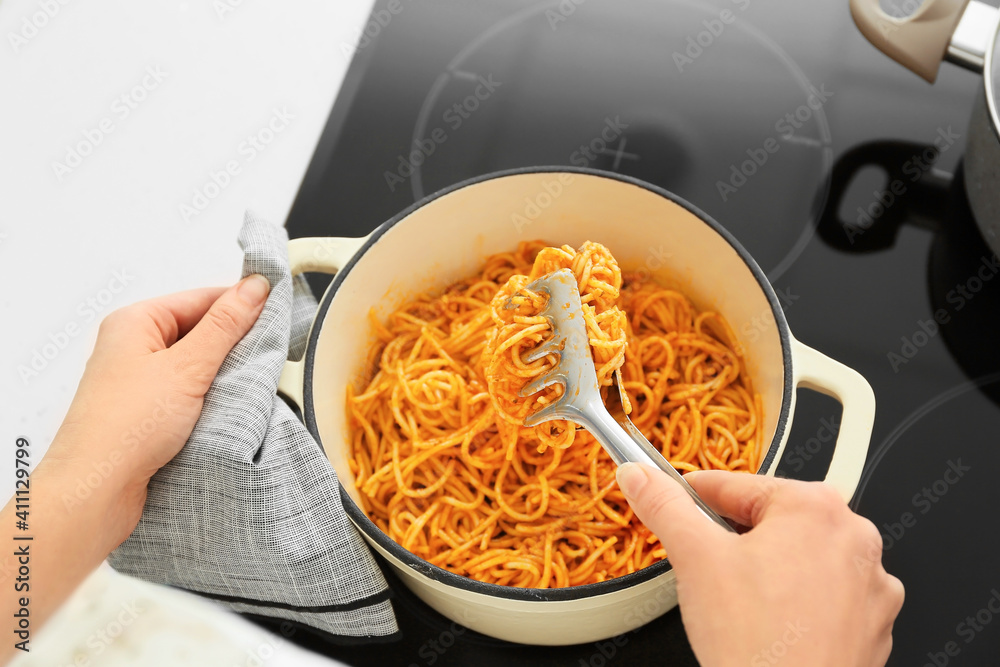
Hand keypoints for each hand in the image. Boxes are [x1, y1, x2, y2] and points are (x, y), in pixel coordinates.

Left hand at [42, 275, 269, 550]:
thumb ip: (225, 326)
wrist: (95, 492)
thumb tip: (253, 288)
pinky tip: (226, 409)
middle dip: (233, 344)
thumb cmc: (123, 429)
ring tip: (244, 385)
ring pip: (197, 364)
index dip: (240, 305)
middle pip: (200, 330)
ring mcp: (139, 381)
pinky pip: (189, 392)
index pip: (201, 298)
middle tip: (264, 355)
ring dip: (222, 375)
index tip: (276, 313)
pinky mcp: (148, 412)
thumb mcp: (187, 368)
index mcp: (135, 322)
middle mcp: (133, 347)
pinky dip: (210, 398)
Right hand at [616, 464, 903, 666]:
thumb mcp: (694, 558)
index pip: (737, 485)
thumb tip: (641, 478)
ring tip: (737, 601)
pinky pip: (825, 596)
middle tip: (705, 563)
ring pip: (800, 558)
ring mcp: (870, 585)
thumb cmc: (757, 644)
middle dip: (734, 537)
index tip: (674, 499)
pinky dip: (796, 602)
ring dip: (767, 569)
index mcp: (815, 507)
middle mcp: (854, 539)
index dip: (696, 494)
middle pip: (772, 520)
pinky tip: (768, 623)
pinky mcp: (872, 625)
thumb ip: (664, 506)